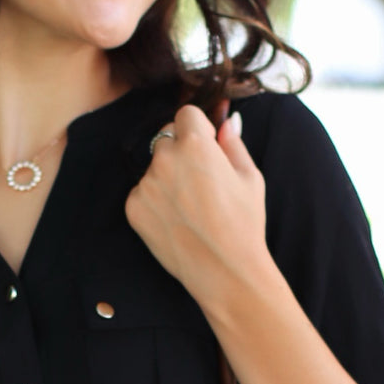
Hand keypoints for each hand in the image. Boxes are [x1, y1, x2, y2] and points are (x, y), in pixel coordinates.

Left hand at [125, 100, 268, 312]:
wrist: (223, 270)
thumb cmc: (243, 224)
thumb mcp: (249, 177)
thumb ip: (233, 144)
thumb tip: (227, 122)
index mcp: (195, 144)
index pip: (186, 114)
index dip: (198, 128)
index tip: (206, 144)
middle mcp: (165, 159)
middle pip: (166, 138)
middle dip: (180, 151)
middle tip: (199, 180)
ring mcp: (146, 184)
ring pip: (153, 167)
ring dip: (167, 177)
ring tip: (190, 206)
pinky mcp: (134, 207)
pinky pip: (142, 192)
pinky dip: (155, 200)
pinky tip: (176, 219)